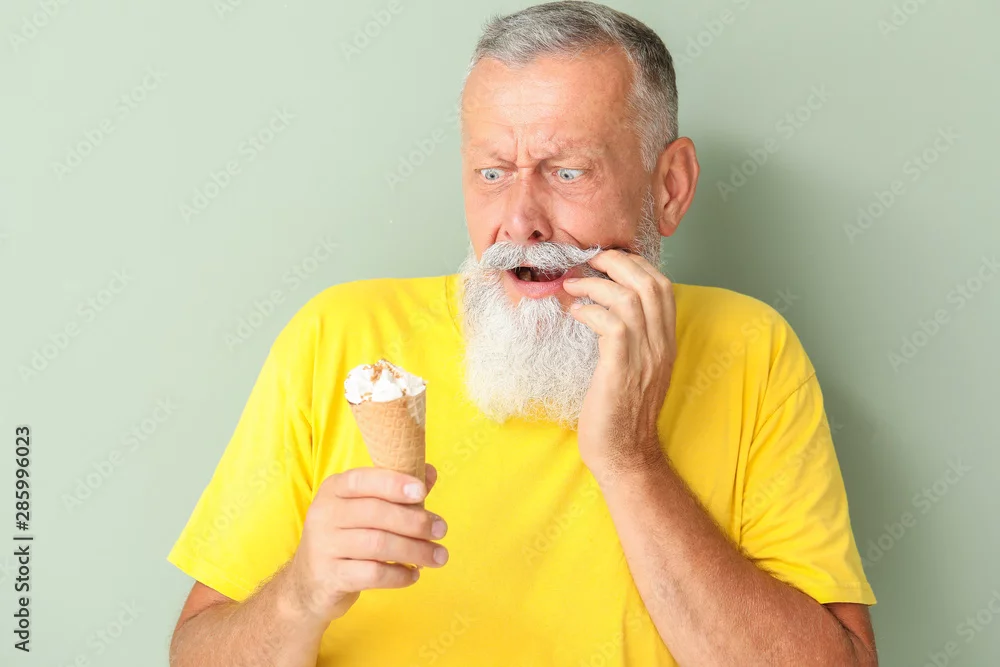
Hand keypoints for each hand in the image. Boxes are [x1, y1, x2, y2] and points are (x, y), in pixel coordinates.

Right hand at [285, 463, 447, 623]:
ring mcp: (324, 546)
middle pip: (376, 513)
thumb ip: (396, 491)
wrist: (308, 584)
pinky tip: (413, 575)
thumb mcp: (363, 509)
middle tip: (441, 529)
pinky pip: (372, 574)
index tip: (423, 492)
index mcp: (334, 489)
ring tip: (438, 556)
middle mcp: (325, 513)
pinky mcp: (329, 577)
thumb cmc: (346, 538)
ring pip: (378, 544)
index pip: (364, 480)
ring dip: (415, 550)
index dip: (394, 484)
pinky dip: (399, 574)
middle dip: (415, 521)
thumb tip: (430, 472)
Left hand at [562, 249, 676, 478]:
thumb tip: (602, 308)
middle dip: (618, 262)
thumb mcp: (633, 368)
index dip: (636, 265)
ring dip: (596, 283)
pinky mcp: (622, 367)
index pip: (663, 287)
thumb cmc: (620, 413)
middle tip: (588, 259)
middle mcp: (661, 344)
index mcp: (666, 342)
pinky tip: (573, 312)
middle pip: (652, 283)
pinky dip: (589, 310)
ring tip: (571, 284)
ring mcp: (645, 356)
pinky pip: (611, 323)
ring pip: (631, 297)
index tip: (607, 260)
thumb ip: (628, 339)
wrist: (625, 454)